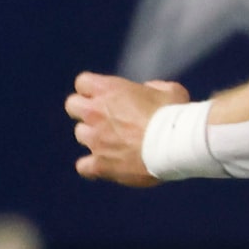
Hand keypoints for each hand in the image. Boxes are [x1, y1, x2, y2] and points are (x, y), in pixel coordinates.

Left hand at [66, 72, 187, 186]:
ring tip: (114, 143)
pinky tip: (106, 166)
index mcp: (109, 90)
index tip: (104, 96)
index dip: (92, 89)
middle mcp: (95, 112)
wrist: (176, 144)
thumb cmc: (175, 114)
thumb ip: (153, 89)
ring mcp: (95, 139)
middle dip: (85, 110)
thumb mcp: (169, 90)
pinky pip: (83, 166)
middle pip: (72, 105)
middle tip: (104, 117)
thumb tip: (149, 92)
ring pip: (80, 134)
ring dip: (93, 136)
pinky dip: (92, 167)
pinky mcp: (100, 164)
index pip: (83, 82)